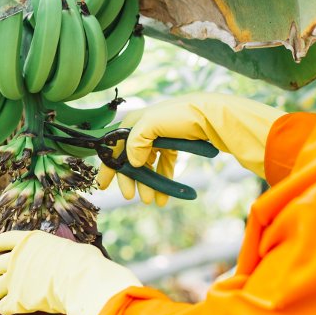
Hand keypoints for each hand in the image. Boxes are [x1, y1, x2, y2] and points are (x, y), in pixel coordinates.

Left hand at [0, 230, 140, 314]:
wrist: (78, 278)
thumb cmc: (80, 260)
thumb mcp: (65, 246)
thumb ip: (55, 250)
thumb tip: (68, 254)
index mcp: (28, 241)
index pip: (4, 239)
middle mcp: (16, 258)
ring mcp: (14, 279)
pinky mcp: (17, 300)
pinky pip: (4, 306)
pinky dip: (6, 307)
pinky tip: (10, 308)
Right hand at [97, 93, 284, 205]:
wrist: (211, 114)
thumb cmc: (180, 115)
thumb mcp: (151, 123)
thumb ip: (136, 142)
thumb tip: (132, 162)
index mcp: (134, 122)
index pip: (115, 146)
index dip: (109, 166)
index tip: (103, 185)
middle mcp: (144, 130)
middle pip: (130, 158)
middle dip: (130, 178)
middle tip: (130, 196)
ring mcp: (159, 138)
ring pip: (147, 165)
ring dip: (147, 183)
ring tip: (149, 200)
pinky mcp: (174, 145)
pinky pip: (163, 166)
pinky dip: (162, 180)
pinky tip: (163, 196)